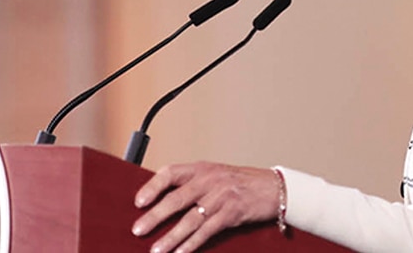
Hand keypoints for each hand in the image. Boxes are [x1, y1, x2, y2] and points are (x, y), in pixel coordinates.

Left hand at [132, 162, 279, 252]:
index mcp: (202, 168)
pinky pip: (207, 231)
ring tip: (156, 249)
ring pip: (190, 219)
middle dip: (155, 216)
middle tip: (138, 230)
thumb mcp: (216, 175)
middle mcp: (210, 180)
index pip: (170, 172)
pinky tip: (181, 252)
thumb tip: (164, 203)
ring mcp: (221, 197)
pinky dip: (192, 244)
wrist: (274, 188)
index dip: (152, 186)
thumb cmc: (243, 183)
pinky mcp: (232, 213)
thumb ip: (194, 185)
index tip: (138, 201)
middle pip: (177, 199)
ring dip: (171, 237)